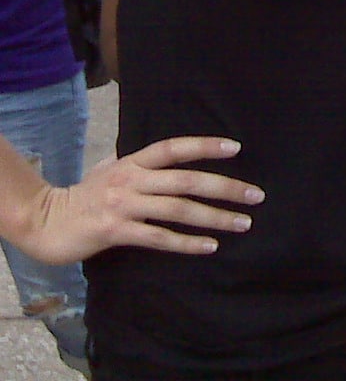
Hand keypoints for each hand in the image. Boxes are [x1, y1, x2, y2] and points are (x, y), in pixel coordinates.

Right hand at [12, 137, 262, 264]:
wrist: (43, 221)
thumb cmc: (82, 196)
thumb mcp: (108, 169)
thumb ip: (137, 163)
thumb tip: (165, 156)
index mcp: (132, 162)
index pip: (174, 148)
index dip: (205, 146)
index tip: (236, 148)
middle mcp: (131, 180)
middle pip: (186, 180)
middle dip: (225, 188)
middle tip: (255, 196)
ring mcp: (123, 206)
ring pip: (178, 210)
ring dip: (214, 217)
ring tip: (242, 223)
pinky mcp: (115, 232)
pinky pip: (158, 237)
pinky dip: (186, 242)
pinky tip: (209, 246)